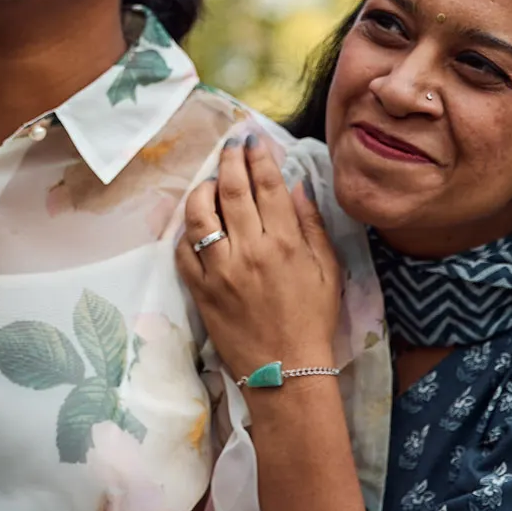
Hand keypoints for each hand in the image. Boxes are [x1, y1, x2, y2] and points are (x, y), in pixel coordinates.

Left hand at [177, 133, 340, 382]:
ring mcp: (220, 270)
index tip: (253, 140)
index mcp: (285, 243)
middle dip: (230, 160)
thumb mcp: (328, 270)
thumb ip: (312, 225)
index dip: (258, 156)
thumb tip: (298, 186)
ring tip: (210, 181)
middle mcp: (250, 251)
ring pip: (200, 215)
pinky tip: (196, 223)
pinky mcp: (200, 290)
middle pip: (233, 191)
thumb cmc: (312, 319)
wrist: (286, 371)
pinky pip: (183, 250)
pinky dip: (186, 231)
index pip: (267, 185)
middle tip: (230, 144)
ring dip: (202, 190)